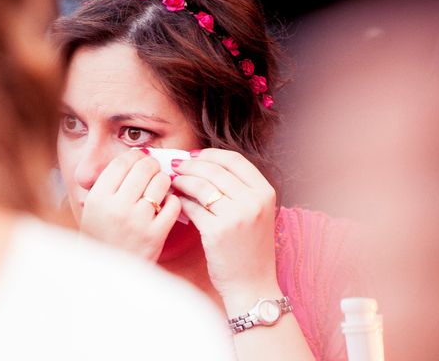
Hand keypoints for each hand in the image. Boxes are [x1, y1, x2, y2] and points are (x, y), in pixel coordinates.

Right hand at [77, 149, 181, 261]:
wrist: (109, 274)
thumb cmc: (102, 235)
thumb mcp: (94, 207)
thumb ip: (109, 182)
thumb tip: (136, 155)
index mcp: (98, 198)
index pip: (122, 163)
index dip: (134, 156)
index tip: (140, 159)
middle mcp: (117, 208)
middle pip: (144, 168)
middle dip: (152, 166)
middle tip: (153, 171)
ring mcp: (138, 221)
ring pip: (161, 182)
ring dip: (163, 181)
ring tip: (159, 188)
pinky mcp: (156, 235)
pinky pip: (173, 204)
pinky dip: (173, 201)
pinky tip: (165, 205)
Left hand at [171, 149, 280, 306]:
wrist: (252, 284)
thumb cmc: (250, 248)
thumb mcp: (257, 213)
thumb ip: (239, 189)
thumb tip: (205, 164)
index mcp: (265, 192)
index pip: (235, 160)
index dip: (211, 154)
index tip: (195, 155)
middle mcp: (253, 201)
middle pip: (215, 170)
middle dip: (191, 165)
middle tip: (176, 166)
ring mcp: (236, 216)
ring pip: (201, 186)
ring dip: (183, 180)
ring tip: (174, 181)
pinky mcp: (217, 231)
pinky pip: (192, 207)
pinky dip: (181, 201)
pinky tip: (176, 201)